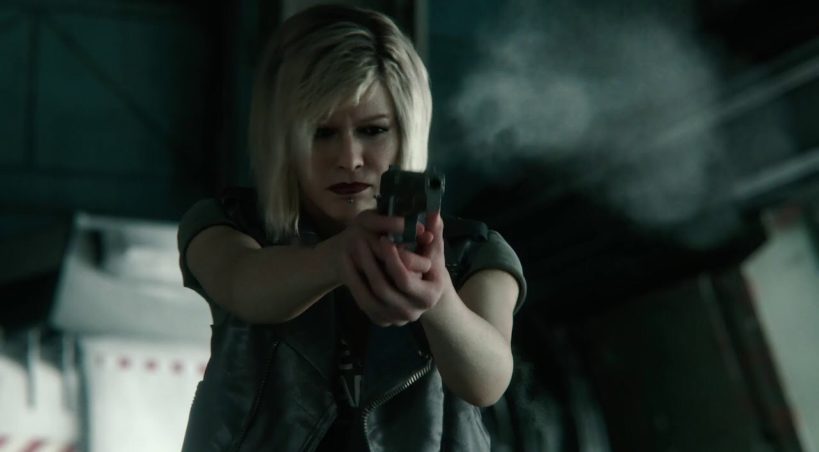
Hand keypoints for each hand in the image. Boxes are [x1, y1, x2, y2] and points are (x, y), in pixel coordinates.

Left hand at [356, 211, 452, 325]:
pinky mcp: (381, 319)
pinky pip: (362, 301)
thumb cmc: (428, 267)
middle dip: (369, 263)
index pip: (405, 277)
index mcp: (430, 295)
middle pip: (384, 288)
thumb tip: (435, 213)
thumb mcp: (433, 251)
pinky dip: (353, 282)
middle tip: (358, 240)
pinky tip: (345, 263)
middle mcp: (412, 312)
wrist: (420, 292)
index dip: (393, 258)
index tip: (383, 238)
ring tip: (347, 249)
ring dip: (356, 272)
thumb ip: (436, 232)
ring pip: (369, 296)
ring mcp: (395, 319)